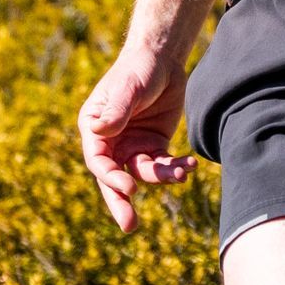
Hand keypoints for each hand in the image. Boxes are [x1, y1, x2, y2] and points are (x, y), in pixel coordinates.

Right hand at [77, 39, 196, 232]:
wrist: (163, 59)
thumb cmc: (138, 69)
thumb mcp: (127, 88)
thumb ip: (116, 109)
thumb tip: (100, 131)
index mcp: (94, 129)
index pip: (98, 161)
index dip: (111, 177)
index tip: (129, 187)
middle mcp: (111, 142)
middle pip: (113, 179)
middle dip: (121, 202)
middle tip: (130, 226)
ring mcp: (132, 146)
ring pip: (143, 174)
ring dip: (162, 178)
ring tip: (180, 175)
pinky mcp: (154, 146)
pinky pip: (162, 165)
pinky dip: (175, 169)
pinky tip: (189, 165)